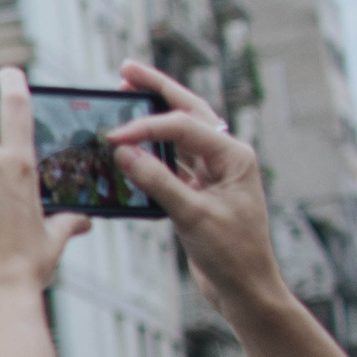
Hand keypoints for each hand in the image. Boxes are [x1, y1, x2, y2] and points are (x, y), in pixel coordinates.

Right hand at [102, 59, 284, 315]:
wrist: (244, 286)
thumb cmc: (231, 253)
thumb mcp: (193, 215)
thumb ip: (158, 180)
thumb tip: (123, 151)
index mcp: (234, 155)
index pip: (184, 126)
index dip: (145, 127)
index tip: (111, 137)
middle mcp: (225, 156)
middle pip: (189, 110)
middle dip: (158, 89)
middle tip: (126, 70)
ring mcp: (212, 171)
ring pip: (180, 130)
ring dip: (153, 112)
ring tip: (127, 92)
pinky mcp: (197, 188)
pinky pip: (171, 158)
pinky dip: (150, 147)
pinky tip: (131, 141)